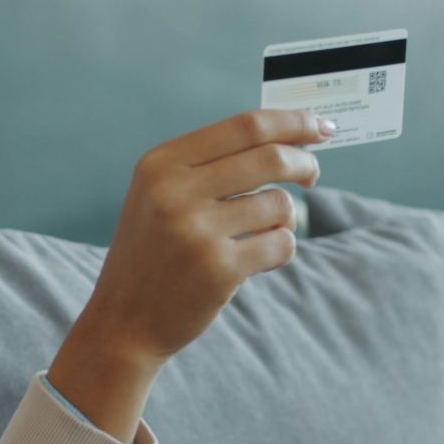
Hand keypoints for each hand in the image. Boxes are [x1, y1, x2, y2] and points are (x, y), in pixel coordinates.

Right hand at [77, 109, 331, 368]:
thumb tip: (287, 137)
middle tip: (313, 175)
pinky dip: (281, 249)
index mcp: (161, 164)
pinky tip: (260, 259)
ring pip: (279, 203)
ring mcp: (196, 230)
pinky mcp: (218, 268)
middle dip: (304, 163)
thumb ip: (210, 165)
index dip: (292, 122)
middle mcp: (174, 191)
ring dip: (285, 218)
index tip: (320, 126)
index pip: (245, 127)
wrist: (123, 321)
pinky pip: (280, 244)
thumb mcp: (159, 195)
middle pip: (270, 157)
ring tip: (263, 233)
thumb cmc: (153, 253)